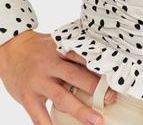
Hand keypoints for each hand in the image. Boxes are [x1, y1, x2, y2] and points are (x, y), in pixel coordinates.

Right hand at [0, 29, 117, 124]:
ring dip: (80, 110)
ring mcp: (38, 82)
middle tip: (112, 98)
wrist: (10, 49)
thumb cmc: (38, 48)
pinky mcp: (27, 96)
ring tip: (96, 120)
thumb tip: (101, 51)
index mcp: (60, 49)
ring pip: (62, 97)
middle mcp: (50, 64)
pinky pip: (39, 115)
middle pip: (76, 76)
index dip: (99, 66)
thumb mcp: (56, 42)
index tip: (115, 75)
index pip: (82, 57)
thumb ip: (74, 49)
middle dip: (95, 88)